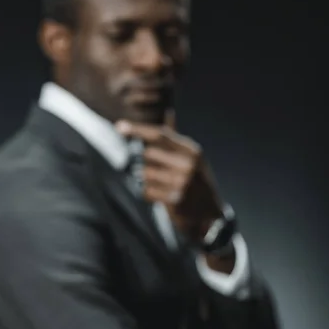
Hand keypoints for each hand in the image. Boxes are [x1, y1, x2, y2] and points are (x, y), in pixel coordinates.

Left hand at [116, 111, 223, 242]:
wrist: (210, 214)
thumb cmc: (197, 182)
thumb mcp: (192, 158)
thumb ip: (176, 138)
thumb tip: (168, 113)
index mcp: (192, 151)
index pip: (160, 135)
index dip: (138, 129)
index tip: (119, 125)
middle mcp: (188, 164)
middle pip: (148, 154)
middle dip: (149, 163)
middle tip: (162, 173)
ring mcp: (182, 182)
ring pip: (145, 174)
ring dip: (149, 180)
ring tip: (165, 186)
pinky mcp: (174, 199)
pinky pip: (146, 191)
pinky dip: (150, 194)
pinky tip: (164, 196)